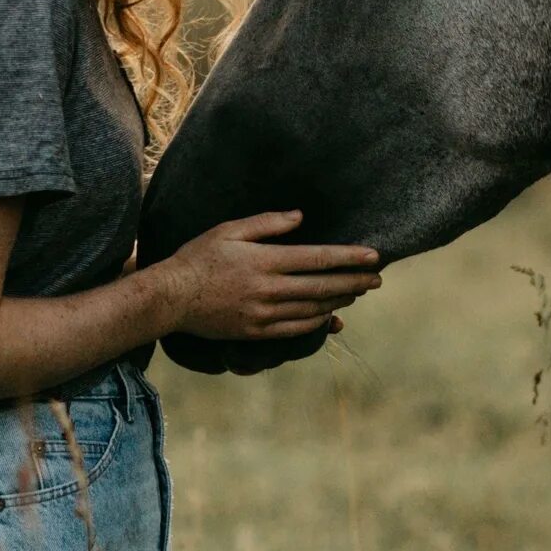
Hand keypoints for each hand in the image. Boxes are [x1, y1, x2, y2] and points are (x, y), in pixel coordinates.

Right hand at [152, 210, 381, 341]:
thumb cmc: (198, 258)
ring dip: (340, 300)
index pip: (319, 259)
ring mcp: (264, 315)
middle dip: (355, 282)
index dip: (350, 258)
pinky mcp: (257, 333)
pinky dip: (318, 322)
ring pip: (314, 309)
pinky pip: (296, 329)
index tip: (374, 256)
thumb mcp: (229, 230)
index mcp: (265, 261)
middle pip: (324, 287)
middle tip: (378, 279)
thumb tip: (300, 217)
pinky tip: (330, 316)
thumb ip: (267, 223)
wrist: (171, 298)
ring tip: (358, 292)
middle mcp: (269, 290)